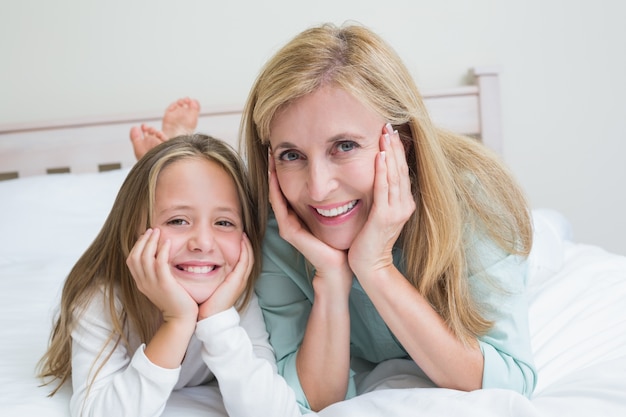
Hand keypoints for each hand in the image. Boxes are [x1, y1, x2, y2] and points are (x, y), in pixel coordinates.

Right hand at [126, 228, 197, 323]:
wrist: (180, 318)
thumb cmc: (175, 301)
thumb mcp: (160, 286)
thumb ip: (157, 274)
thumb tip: (159, 259)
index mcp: (141, 283)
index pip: (131, 260)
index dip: (137, 246)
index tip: (146, 235)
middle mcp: (143, 282)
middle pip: (135, 256)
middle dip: (142, 240)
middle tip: (151, 230)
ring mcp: (152, 283)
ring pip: (145, 258)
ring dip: (151, 242)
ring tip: (158, 231)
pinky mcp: (164, 284)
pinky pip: (159, 263)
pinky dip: (162, 251)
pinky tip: (167, 242)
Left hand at [198, 234, 253, 319]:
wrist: (210, 317)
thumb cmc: (207, 304)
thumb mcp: (211, 287)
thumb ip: (210, 277)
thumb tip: (200, 267)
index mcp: (235, 281)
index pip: (243, 262)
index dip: (243, 250)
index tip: (239, 239)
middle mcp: (241, 280)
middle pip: (249, 258)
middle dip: (247, 245)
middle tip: (243, 234)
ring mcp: (240, 280)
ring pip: (249, 258)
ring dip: (247, 246)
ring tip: (244, 235)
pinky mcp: (237, 280)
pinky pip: (244, 262)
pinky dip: (245, 251)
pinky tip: (242, 242)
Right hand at [268, 152, 352, 293]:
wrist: (340, 267)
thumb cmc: (342, 242)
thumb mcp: (338, 214)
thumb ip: (335, 199)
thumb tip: (343, 177)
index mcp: (300, 215)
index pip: (289, 187)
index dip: (286, 169)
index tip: (288, 148)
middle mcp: (290, 219)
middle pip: (279, 189)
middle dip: (275, 168)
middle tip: (273, 146)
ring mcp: (287, 226)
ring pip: (276, 195)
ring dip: (272, 175)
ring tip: (271, 156)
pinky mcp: (289, 232)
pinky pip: (279, 207)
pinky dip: (276, 190)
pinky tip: (275, 176)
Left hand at [348, 124, 415, 279]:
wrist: (371, 267)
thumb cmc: (370, 241)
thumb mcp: (378, 214)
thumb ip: (380, 196)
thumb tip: (375, 177)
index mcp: (403, 203)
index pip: (401, 171)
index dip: (397, 151)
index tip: (390, 132)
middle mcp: (404, 205)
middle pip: (400, 169)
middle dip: (394, 146)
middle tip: (388, 124)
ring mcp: (396, 211)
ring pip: (394, 175)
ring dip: (389, 152)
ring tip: (385, 133)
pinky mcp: (384, 218)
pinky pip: (384, 190)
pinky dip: (382, 171)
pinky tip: (380, 156)